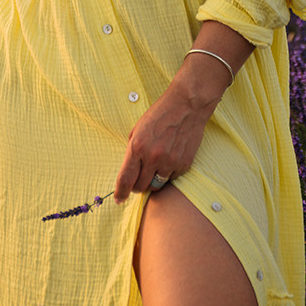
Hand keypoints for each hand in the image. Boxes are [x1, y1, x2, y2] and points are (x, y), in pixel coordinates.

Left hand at [114, 23, 252, 202]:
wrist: (186, 106)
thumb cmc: (160, 114)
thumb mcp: (138, 128)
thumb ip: (132, 149)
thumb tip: (129, 170)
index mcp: (137, 146)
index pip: (125, 178)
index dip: (120, 192)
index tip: (119, 199)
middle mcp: (152, 157)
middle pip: (141, 186)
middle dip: (137, 186)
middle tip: (139, 178)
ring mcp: (169, 162)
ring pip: (157, 185)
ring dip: (153, 181)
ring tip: (154, 167)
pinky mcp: (183, 164)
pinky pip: (171, 178)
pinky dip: (168, 173)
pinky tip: (169, 158)